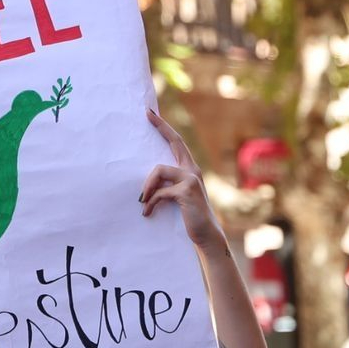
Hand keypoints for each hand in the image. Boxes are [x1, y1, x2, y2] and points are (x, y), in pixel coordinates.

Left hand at [139, 109, 224, 251]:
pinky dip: (151, 202)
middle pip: (175, 142)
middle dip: (161, 126)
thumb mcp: (175, 197)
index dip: (164, 128)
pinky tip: (147, 212)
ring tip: (142, 202)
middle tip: (146, 113)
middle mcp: (192, 170)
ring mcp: (191, 179)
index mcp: (189, 169)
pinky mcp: (186, 191)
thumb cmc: (188, 215)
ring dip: (146, 187)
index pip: (176, 143)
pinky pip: (160, 191)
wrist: (206, 234)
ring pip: (158, 170)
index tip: (150, 113)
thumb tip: (146, 182)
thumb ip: (166, 185)